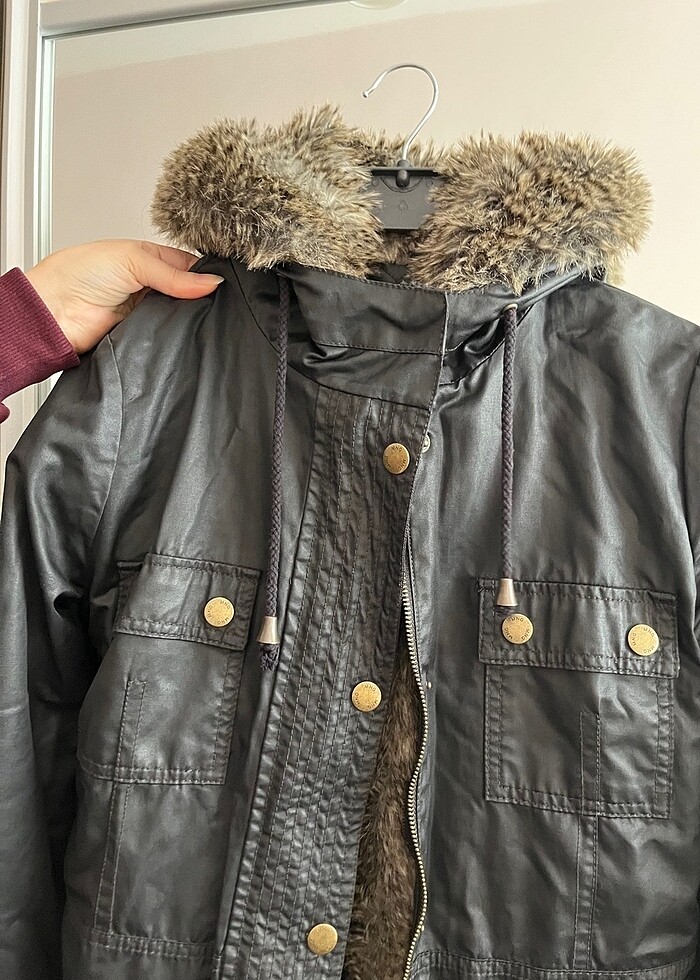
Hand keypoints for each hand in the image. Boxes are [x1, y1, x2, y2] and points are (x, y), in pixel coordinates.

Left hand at [24, 239, 223, 354]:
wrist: (53, 312)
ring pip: (180, 315)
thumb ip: (173, 274)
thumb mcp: (133, 260)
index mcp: (148, 258)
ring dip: (188, 316)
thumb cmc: (78, 274)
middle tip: (216, 301)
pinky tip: (184, 332)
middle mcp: (149, 285)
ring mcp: (147, 311)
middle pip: (188, 292)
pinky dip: (175, 334)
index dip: (205, 272)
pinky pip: (167, 335)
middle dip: (199, 296)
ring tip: (200, 316)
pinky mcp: (142, 335)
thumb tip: (211, 283)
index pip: (188, 264)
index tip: (221, 282)